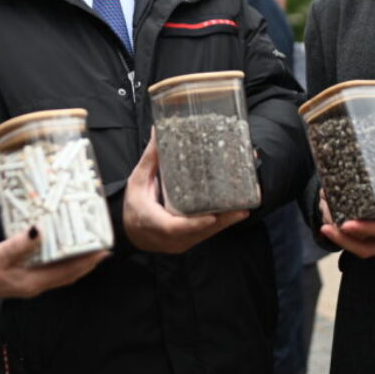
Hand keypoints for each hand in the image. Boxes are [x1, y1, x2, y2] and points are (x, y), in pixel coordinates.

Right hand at [0, 229, 108, 299]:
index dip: (87, 262)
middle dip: (87, 263)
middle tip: (103, 249)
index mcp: (34, 282)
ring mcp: (31, 284)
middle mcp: (36, 286)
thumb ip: (20, 244)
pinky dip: (62, 262)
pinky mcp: (24, 279)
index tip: (103, 251)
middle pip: (69, 275)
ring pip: (61, 274)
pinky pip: (51, 271)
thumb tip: (39, 230)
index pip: (68, 272)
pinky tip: (63, 251)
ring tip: (90, 249)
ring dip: (77, 263)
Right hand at [123, 133, 247, 254]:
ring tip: (244, 208)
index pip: (175, 228)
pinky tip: (236, 213)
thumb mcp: (137, 181)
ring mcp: (180, 242)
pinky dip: (221, 224)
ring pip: (206, 234)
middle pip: (199, 232)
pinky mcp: (188, 241)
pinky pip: (206, 234)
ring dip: (226, 223)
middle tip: (241, 208)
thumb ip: (150, 159)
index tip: (211, 218)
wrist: (130, 232)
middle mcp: (169, 238)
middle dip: (222, 221)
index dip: (195, 224)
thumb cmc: (133, 206)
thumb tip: (158, 131)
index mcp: (153, 222)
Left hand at [320, 182, 374, 258]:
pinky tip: (334, 210)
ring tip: (325, 217)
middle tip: (326, 223)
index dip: (363, 232)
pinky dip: (345, 226)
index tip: (346, 224)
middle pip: (365, 246)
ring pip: (360, 243)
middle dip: (343, 237)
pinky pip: (362, 235)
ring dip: (340, 234)